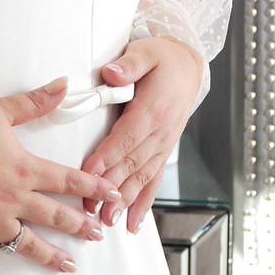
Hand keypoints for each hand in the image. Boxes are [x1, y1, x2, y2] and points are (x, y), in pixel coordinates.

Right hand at [0, 78, 121, 274]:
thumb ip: (33, 103)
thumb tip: (62, 87)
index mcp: (24, 169)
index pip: (69, 181)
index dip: (94, 189)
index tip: (111, 195)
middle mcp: (14, 199)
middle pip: (56, 216)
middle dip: (80, 226)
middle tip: (96, 233)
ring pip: (29, 244)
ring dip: (51, 256)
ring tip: (67, 265)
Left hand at [80, 37, 204, 233]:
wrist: (187, 65)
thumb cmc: (162, 58)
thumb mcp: (145, 52)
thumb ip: (128, 64)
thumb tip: (112, 73)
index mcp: (153, 109)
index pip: (126, 137)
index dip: (106, 157)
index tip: (88, 174)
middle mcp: (160, 132)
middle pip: (132, 164)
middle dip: (110, 188)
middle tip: (92, 209)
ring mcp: (163, 145)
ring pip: (142, 177)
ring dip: (125, 201)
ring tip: (108, 220)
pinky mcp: (163, 151)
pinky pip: (154, 181)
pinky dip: (144, 203)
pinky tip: (133, 223)